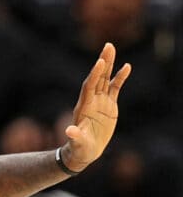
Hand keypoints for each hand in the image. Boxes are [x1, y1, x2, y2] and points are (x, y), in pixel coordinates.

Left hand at [60, 43, 130, 171]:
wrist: (84, 150)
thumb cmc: (79, 147)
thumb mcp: (77, 143)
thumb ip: (74, 136)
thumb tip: (69, 131)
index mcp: (84, 106)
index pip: (89, 87)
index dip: (94, 75)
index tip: (100, 62)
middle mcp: (91, 100)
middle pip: (97, 77)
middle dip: (102, 62)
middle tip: (108, 46)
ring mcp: (100, 101)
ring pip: (105, 79)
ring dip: (109, 64)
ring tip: (112, 48)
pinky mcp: (109, 105)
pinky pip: (115, 88)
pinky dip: (120, 77)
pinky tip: (127, 66)